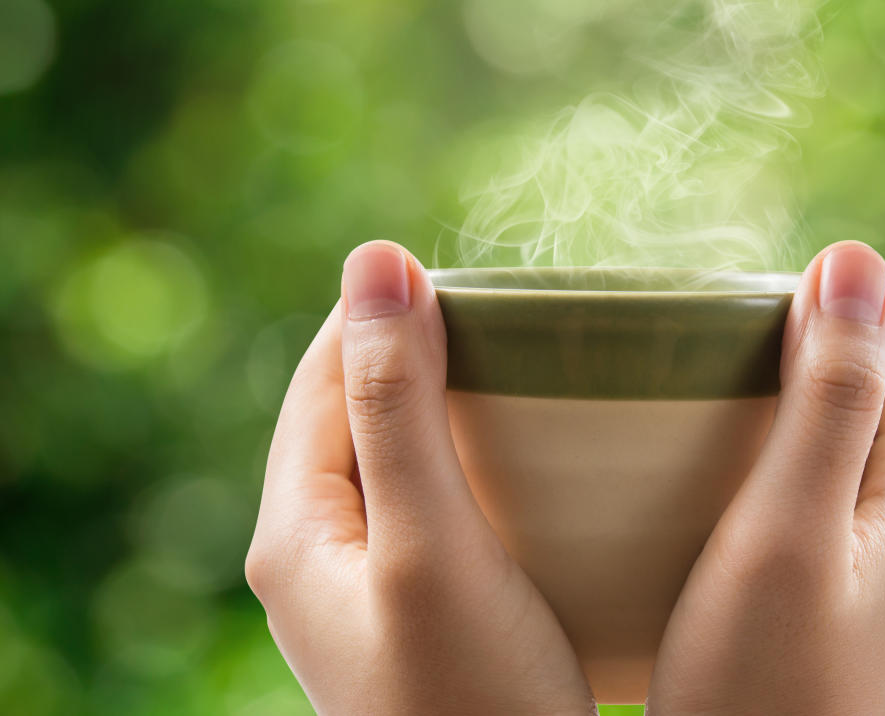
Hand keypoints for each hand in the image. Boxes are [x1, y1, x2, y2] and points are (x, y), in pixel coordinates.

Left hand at [245, 241, 594, 715]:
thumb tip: (376, 259)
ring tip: (539, 381)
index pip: (324, 372)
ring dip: (463, 408)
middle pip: (364, 410)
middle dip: (433, 355)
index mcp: (295, 528)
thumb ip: (397, 404)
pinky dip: (485, 466)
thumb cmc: (471, 697)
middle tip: (524, 327)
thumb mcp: (430, 542)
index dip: (391, 312)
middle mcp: (321, 552)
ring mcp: (374, 584)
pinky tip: (541, 466)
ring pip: (408, 457)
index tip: (481, 279)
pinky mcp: (425, 608)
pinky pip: (443, 505)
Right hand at [647, 242, 884, 714]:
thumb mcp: (785, 529)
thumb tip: (855, 260)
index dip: (834, 301)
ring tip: (708, 406)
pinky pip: (838, 508)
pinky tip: (726, 493)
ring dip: (796, 411)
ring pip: (859, 453)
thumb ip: (829, 395)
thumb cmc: (760, 689)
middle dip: (810, 351)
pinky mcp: (865, 613)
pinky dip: (789, 473)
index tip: (739, 296)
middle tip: (709, 346)